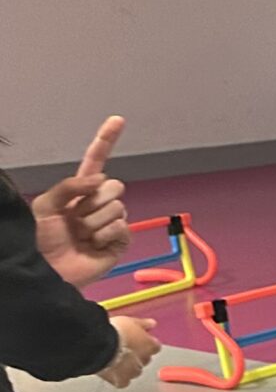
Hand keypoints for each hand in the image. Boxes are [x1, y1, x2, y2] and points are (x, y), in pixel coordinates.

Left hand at [31, 116, 131, 286]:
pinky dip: (105, 235)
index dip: (106, 141)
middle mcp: (97, 204)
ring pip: (117, 207)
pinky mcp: (119, 242)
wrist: (44, 271)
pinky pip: (121, 227)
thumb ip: (70, 187)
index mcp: (78, 192)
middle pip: (114, 186)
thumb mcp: (44, 207)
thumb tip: (100, 179)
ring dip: (94, 222)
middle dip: (94, 201)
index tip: (118, 120)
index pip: (95, 162)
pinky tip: (93, 244)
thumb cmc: (37, 240)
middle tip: (76, 218)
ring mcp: (110, 223)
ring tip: (80, 236)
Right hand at [99, 317, 159, 389]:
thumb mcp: (130, 321)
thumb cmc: (114, 333)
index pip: (154, 346)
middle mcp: (145, 360)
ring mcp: (133, 371)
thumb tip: (151, 323)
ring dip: (127, 367)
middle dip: (136, 356)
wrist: (99, 345)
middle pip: (144, 359)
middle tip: (122, 350)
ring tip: (114, 360)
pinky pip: (122, 381)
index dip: (144, 344)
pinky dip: (118, 377)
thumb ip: (143, 324)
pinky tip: (110, 371)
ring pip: (134, 371)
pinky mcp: (121, 380)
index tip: (136, 341)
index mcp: (150, 345)